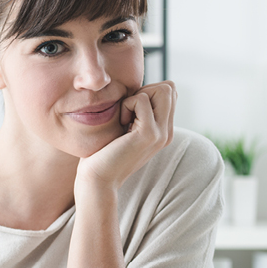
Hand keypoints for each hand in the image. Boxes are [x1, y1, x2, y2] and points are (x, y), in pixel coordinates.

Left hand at [75, 80, 176, 198]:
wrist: (97, 179)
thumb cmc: (102, 153)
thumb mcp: (123, 128)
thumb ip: (136, 112)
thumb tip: (138, 89)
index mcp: (162, 131)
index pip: (170, 92)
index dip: (147, 91)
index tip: (129, 110)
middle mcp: (166, 132)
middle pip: (169, 88)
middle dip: (144, 90)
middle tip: (126, 112)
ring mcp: (161, 133)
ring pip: (163, 90)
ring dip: (137, 97)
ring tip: (124, 118)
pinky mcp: (149, 134)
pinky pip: (142, 99)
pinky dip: (126, 105)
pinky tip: (119, 124)